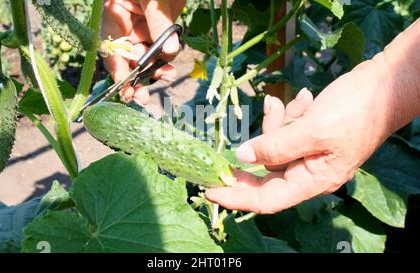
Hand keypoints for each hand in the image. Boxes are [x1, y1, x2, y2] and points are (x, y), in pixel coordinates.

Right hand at [102, 0, 184, 104]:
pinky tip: (170, 68)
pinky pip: (158, 55)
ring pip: (143, 61)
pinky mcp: (158, 33)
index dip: (117, 69)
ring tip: (166, 77)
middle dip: (133, 80)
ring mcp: (142, 31)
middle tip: (141, 98)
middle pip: (125, 60)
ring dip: (152, 73)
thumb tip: (168, 53)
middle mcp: (125, 27)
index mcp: (114, 15)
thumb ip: (159, 23)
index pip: (111, 48)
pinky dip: (164, 64)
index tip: (126, 86)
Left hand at [206, 59, 395, 213]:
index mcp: (313, 180)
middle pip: (266, 170)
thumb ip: (276, 146)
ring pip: (275, 144)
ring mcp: (311, 152)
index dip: (236, 197)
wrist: (386, 84)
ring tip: (288, 102)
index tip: (209, 190)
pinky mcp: (311, 135)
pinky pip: (287, 129)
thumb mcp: (313, 130)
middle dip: (254, 150)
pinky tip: (305, 99)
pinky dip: (289, 114)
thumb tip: (242, 158)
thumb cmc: (357, 110)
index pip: (266, 200)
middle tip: (231, 142)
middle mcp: (310, 171)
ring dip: (276, 122)